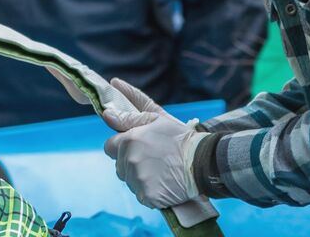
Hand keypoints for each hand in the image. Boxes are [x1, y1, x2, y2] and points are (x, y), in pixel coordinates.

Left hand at [101, 79, 201, 208]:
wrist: (203, 161)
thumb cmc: (180, 138)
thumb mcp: (157, 119)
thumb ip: (129, 117)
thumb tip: (106, 113)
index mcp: (129, 140)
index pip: (110, 146)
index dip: (121, 145)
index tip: (136, 146)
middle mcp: (129, 160)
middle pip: (119, 165)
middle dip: (130, 161)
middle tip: (152, 158)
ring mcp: (137, 180)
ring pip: (129, 180)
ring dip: (139, 176)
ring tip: (160, 170)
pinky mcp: (147, 196)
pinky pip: (141, 194)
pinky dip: (149, 191)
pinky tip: (163, 183)